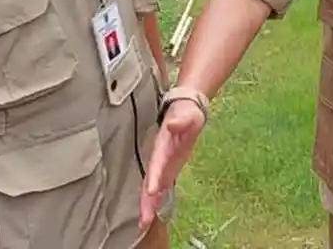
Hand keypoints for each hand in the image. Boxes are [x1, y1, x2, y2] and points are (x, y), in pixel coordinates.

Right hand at [138, 100, 205, 230]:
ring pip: (152, 186)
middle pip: (150, 179)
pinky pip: (160, 185)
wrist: (186, 110)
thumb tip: (173, 124)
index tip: (150, 191)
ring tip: (144, 222)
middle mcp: (160, 156)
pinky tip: (153, 213)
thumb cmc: (188, 112)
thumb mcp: (188, 114)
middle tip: (143, 219)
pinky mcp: (168, 168)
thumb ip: (181, 120)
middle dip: (146, 199)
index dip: (153, 176)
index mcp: (162, 143)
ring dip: (148, 204)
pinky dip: (156, 199)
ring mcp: (163, 163)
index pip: (157, 161)